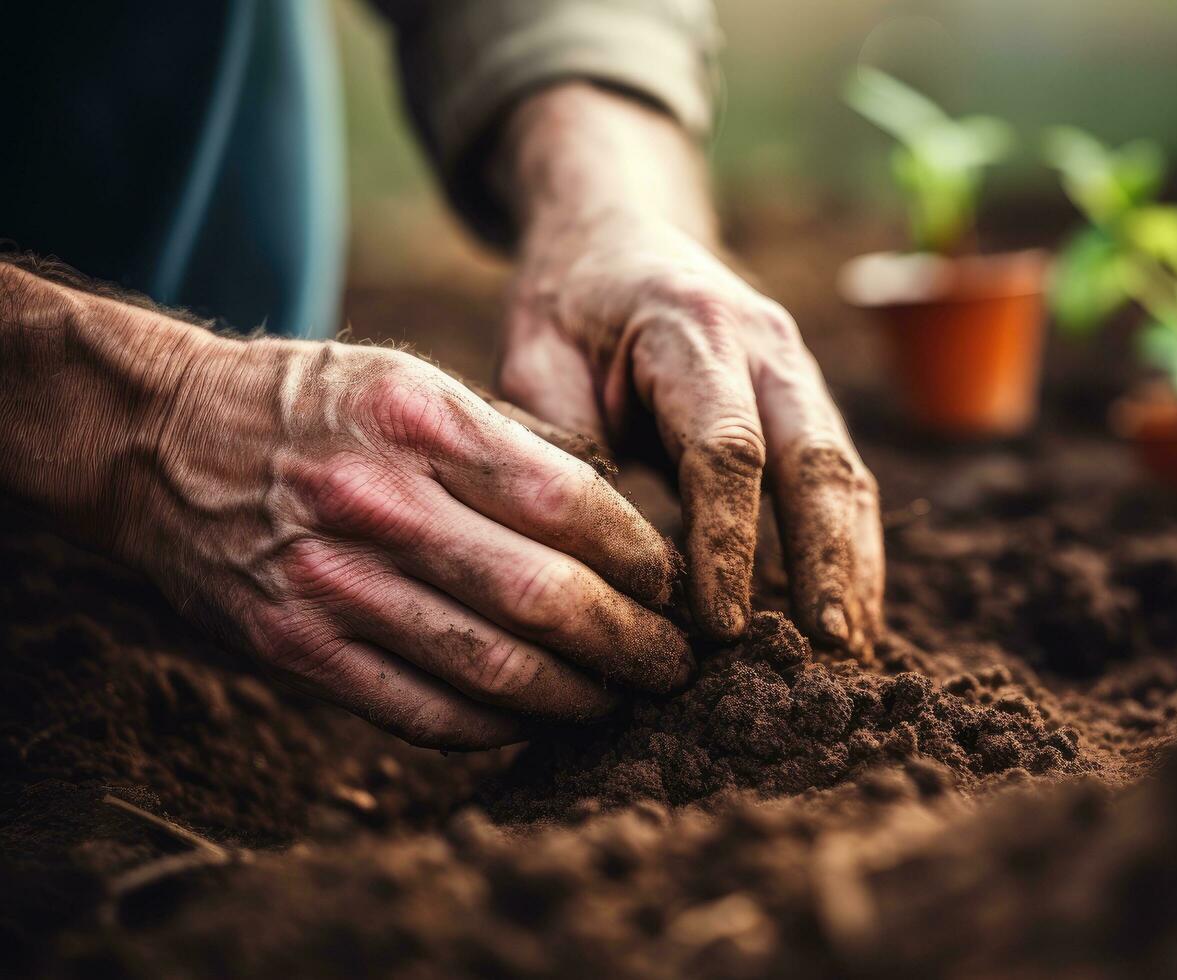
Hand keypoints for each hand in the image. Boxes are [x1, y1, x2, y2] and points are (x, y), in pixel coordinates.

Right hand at [0, 264, 689, 749]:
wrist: (158, 440)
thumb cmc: (310, 406)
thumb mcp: (408, 379)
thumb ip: (507, 443)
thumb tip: (616, 520)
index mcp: (418, 420)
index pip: (570, 502)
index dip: (641, 557)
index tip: (672, 583)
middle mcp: (377, 502)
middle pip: (545, 598)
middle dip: (632, 642)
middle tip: (674, 662)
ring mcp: (330, 583)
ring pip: (493, 670)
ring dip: (578, 697)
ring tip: (623, 699)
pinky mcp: (294, 649)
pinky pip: (422, 711)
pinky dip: (496, 727)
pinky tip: (538, 717)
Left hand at [500, 208, 883, 652]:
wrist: (617, 234)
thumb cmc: (567, 306)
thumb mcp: (534, 358)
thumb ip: (561, 444)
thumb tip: (597, 555)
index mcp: (691, 327)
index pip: (726, 447)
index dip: (728, 542)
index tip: (718, 627)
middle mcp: (766, 343)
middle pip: (816, 458)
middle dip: (824, 560)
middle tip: (824, 649)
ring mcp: (800, 369)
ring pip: (847, 472)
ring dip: (852, 563)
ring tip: (851, 653)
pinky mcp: (811, 400)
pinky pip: (846, 477)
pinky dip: (852, 547)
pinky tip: (851, 614)